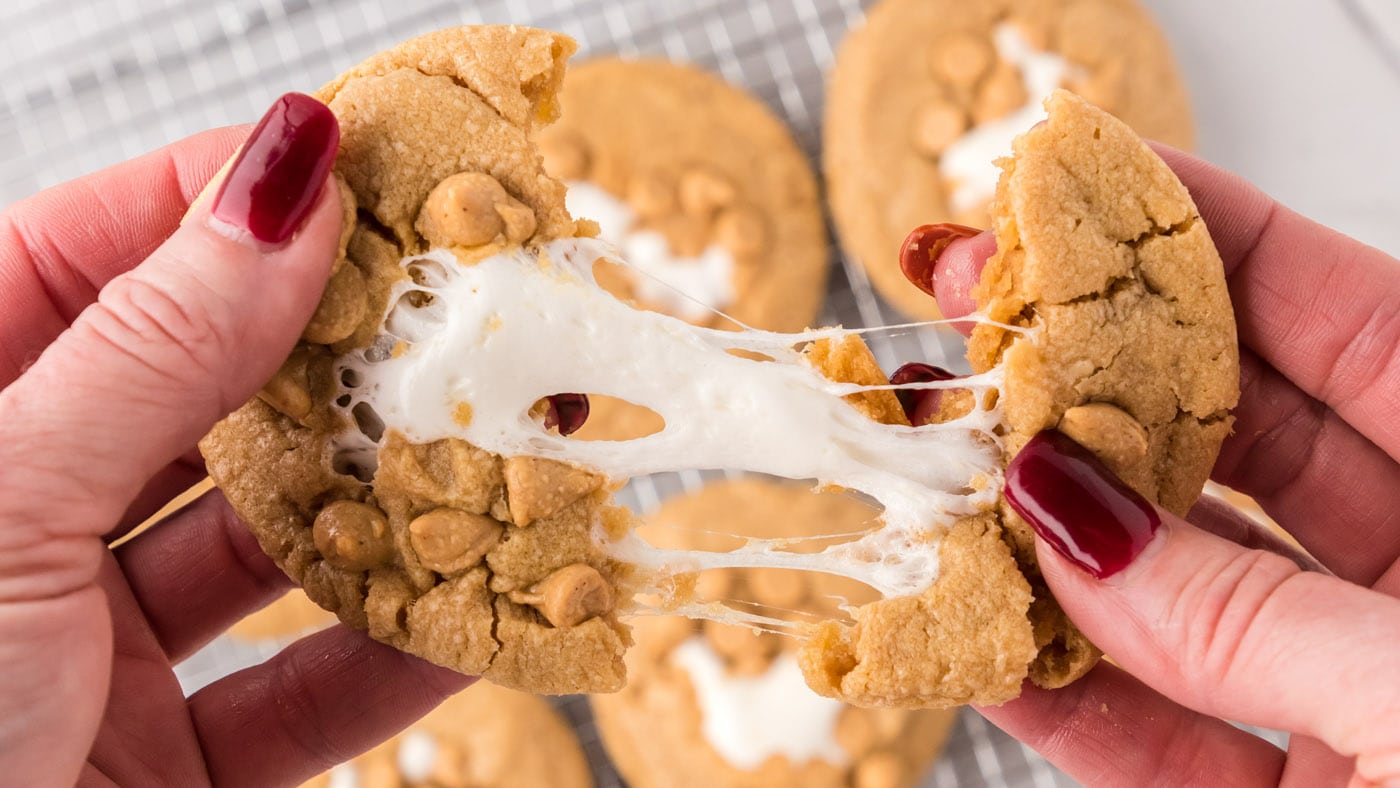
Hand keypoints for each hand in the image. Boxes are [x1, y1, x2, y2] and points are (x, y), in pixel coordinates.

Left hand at [0, 94, 469, 786]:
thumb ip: (147, 354)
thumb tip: (279, 192)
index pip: (79, 256)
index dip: (218, 204)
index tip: (359, 173)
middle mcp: (13, 524)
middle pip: (203, 398)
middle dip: (338, 362)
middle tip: (464, 314)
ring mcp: (87, 650)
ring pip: (269, 548)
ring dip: (391, 511)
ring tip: (503, 452)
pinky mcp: (162, 759)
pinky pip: (299, 691)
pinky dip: (393, 657)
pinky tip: (478, 612)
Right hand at [923, 146, 1399, 785]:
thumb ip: (1249, 616)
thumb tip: (1058, 517)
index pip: (1349, 317)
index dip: (1208, 237)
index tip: (1075, 185)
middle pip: (1233, 442)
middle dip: (1092, 383)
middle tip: (965, 330)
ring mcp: (1356, 701)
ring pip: (1173, 593)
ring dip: (1047, 545)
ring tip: (934, 481)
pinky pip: (1157, 738)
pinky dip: (1063, 695)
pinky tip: (981, 640)